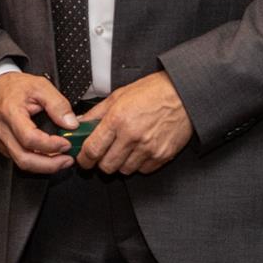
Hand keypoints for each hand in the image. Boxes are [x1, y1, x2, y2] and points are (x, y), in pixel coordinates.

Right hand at [0, 72, 78, 174]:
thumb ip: (58, 104)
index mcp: (11, 113)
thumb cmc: (15, 86)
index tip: (66, 143)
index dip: (50, 145)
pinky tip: (50, 157)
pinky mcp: (4, 146)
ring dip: (45, 166)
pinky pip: (20, 159)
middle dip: (49, 164)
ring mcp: (2, 141)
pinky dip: (37, 162)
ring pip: (22, 163)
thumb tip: (71, 124)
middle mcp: (3, 130)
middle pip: (24, 158)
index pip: (29, 138)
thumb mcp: (40, 86)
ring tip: (62, 160)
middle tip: (67, 159)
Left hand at [77, 71, 192, 175]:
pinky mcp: (163, 156)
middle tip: (104, 154)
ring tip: (125, 149)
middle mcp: (132, 135)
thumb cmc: (152, 92)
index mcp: (118, 119)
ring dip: (120, 163)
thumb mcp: (118, 95)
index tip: (83, 160)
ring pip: (124, 170)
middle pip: (107, 165)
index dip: (84, 159)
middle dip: (101, 163)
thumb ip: (96, 113)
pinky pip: (143, 170)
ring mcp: (148, 148)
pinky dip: (139, 164)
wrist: (182, 94)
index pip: (93, 149)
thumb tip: (80, 124)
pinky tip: (140, 150)